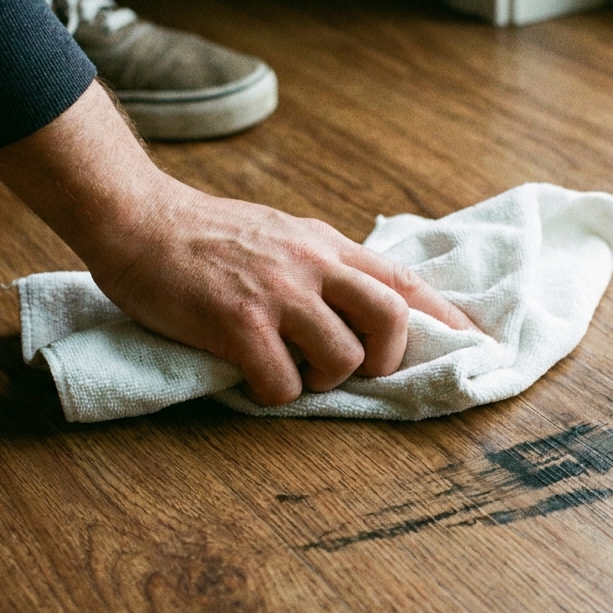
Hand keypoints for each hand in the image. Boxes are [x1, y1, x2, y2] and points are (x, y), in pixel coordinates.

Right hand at [89, 179, 475, 404]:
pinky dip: (275, 394)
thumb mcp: (283, 234)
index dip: (446, 319)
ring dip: (323, 380)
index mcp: (327, 246)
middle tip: (358, 372)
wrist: (138, 219)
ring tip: (292, 371)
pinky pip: (282, 382)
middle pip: (391, 319)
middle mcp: (313, 265)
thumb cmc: (206, 234)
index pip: (404, 283)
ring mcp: (278, 294)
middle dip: (384, 360)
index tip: (474, 346)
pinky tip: (253, 380)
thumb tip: (363, 300)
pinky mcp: (237, 323)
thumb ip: (323, 264)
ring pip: (343, 358)